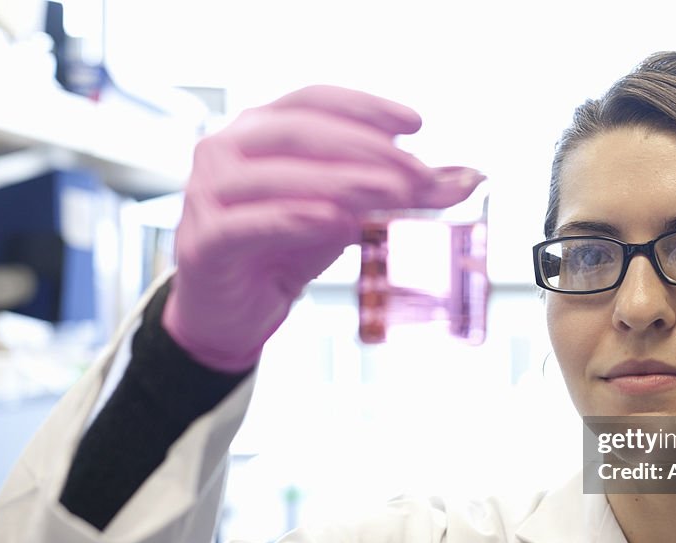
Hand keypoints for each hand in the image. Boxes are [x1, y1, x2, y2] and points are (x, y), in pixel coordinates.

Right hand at [161, 85, 484, 371]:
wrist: (234, 309)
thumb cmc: (286, 248)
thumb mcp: (349, 213)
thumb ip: (400, 193)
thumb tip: (468, 179)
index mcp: (260, 130)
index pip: (314, 100)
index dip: (365, 107)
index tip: (415, 124)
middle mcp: (228, 149)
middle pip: (299, 131)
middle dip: (366, 149)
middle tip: (417, 173)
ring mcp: (210, 193)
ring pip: (277, 174)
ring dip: (342, 181)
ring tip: (393, 195)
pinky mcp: (206, 241)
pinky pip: (251, 222)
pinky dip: (296, 218)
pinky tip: (337, 221)